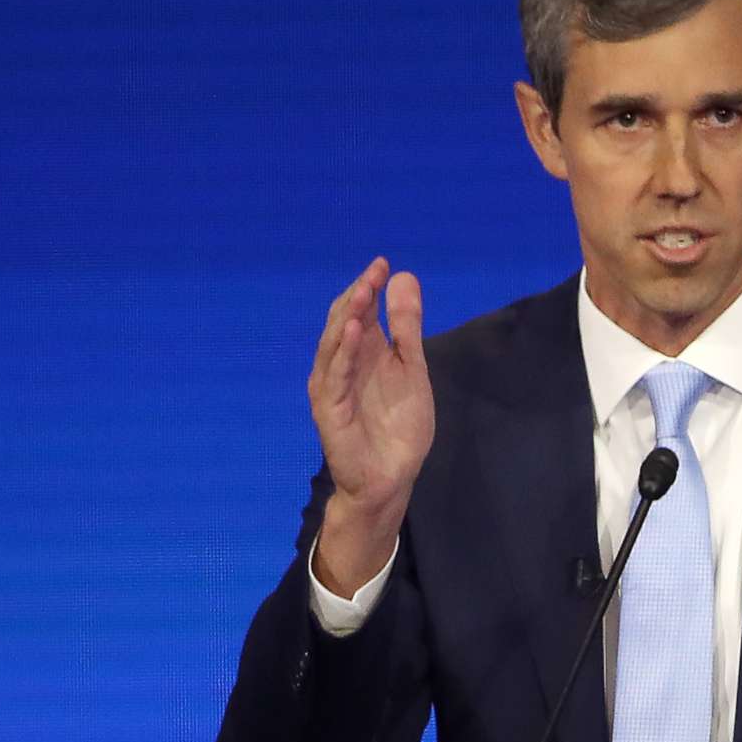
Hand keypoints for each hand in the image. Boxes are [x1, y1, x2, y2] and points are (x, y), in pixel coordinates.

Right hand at [307, 258, 433, 593]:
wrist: (390, 477)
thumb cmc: (399, 427)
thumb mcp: (412, 368)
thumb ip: (407, 326)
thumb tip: (404, 276)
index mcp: (361, 353)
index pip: (359, 311)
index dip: (368, 287)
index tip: (383, 263)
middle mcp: (341, 365)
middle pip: (344, 322)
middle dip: (358, 296)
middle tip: (373, 272)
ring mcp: (332, 387)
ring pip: (335, 345)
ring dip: (349, 317)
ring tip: (362, 292)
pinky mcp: (329, 410)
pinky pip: (336, 376)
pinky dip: (345, 352)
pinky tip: (355, 331)